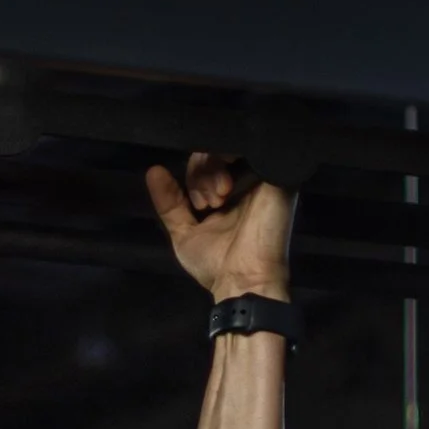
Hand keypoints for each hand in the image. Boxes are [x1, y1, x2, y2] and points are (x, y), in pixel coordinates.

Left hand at [146, 151, 293, 305]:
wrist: (244, 282)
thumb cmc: (217, 265)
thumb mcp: (184, 234)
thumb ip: (169, 204)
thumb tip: (153, 171)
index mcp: (230, 191)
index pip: (206, 162)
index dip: (194, 176)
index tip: (197, 206)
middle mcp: (247, 179)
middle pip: (215, 150)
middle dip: (201, 173)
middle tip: (207, 204)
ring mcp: (262, 173)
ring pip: (228, 145)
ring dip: (212, 170)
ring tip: (218, 202)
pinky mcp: (276, 173)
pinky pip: (249, 146)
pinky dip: (228, 157)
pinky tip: (226, 188)